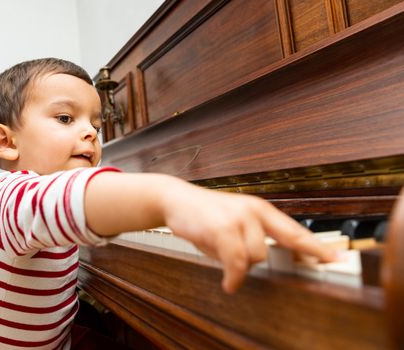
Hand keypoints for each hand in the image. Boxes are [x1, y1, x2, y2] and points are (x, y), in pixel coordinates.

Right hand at [161, 182, 336, 293]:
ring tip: (220, 254)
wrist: (176, 199)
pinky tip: (229, 282)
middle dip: (250, 261)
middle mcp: (254, 211)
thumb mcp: (232, 225)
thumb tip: (257, 265)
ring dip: (237, 264)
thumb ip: (250, 241)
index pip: (295, 231)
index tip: (337, 258)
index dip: (316, 247)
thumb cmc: (204, 215)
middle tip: (234, 261)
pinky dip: (233, 276)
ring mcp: (239, 217)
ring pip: (254, 257)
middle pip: (270, 252)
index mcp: (260, 210)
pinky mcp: (224, 228)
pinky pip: (237, 262)